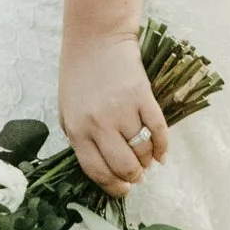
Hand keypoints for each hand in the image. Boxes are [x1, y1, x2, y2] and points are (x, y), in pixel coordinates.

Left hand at [59, 29, 170, 194]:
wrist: (96, 39)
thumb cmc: (78, 76)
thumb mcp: (67, 111)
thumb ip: (81, 139)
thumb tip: (106, 168)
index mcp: (77, 129)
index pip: (97, 171)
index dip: (113, 186)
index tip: (123, 190)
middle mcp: (99, 124)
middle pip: (123, 166)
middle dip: (133, 177)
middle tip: (137, 176)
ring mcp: (122, 110)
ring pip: (142, 151)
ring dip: (147, 161)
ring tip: (147, 160)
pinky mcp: (142, 96)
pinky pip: (158, 131)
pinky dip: (163, 146)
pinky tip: (161, 153)